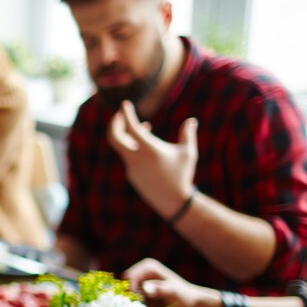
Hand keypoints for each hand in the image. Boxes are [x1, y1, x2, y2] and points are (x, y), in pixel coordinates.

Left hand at [107, 101, 197, 217]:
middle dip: (115, 123)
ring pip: (122, 146)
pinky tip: (145, 144)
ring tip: (146, 127)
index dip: (126, 114)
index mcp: (149, 150)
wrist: (172, 202)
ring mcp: (131, 168)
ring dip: (128, 134)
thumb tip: (191, 121)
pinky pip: (128, 156)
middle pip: (114, 137)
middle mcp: (136, 158)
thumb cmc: (182, 176)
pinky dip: (132, 146)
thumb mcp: (188, 154)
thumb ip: (188, 135)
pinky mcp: (131, 175)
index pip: (132, 128)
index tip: (125, 104)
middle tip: (120, 113)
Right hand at [123, 257, 218, 306]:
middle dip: (129, 297)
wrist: (189, 305)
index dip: (129, 286)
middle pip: (125, 287)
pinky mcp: (139, 297)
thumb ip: (160, 290)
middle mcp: (141, 275)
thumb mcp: (173, 292)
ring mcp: (138, 286)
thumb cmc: (184, 296)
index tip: (134, 297)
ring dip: (132, 305)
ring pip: (126, 297)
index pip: (130, 275)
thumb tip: (146, 288)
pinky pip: (130, 304)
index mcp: (148, 267)